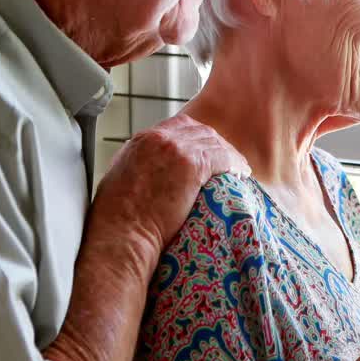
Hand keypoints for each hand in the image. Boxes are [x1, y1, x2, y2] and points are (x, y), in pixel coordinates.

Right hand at [88, 114, 250, 257]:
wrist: (123, 234)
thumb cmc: (119, 219)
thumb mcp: (122, 180)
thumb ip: (140, 166)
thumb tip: (152, 170)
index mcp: (141, 140)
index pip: (178, 126)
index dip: (197, 137)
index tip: (207, 149)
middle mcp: (158, 138)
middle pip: (198, 130)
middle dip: (215, 143)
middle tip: (228, 159)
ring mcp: (175, 149)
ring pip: (212, 143)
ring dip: (228, 154)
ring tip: (239, 168)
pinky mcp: (192, 164)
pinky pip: (222, 157)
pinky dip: (234, 163)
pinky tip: (241, 173)